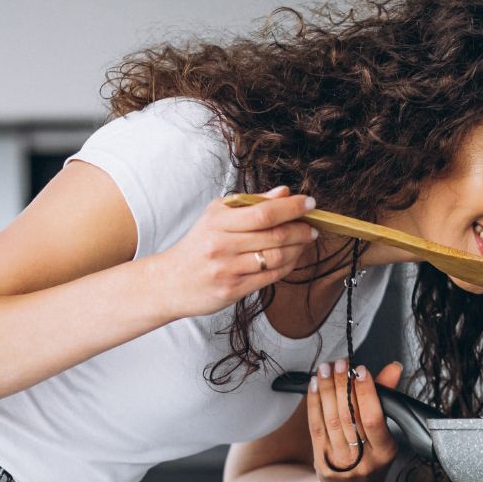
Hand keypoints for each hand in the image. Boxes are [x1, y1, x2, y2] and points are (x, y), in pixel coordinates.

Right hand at [153, 186, 318, 318]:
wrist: (170, 282)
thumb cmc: (198, 245)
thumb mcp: (217, 216)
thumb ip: (251, 204)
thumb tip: (284, 192)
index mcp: (218, 221)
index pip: (264, 212)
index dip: (292, 208)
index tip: (310, 203)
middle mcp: (222, 245)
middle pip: (274, 235)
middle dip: (301, 230)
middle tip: (312, 227)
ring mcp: (228, 269)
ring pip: (276, 257)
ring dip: (298, 248)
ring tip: (304, 242)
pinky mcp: (233, 289)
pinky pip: (271, 277)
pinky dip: (288, 266)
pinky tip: (292, 258)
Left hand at [307, 358, 401, 481]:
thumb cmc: (372, 459)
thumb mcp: (385, 434)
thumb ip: (386, 398)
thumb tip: (393, 368)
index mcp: (385, 452)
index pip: (374, 418)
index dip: (366, 392)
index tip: (361, 371)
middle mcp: (363, 460)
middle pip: (350, 417)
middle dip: (343, 386)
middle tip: (340, 365)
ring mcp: (341, 463)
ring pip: (331, 420)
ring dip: (326, 390)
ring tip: (326, 370)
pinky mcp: (322, 463)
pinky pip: (317, 428)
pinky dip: (314, 404)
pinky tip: (314, 387)